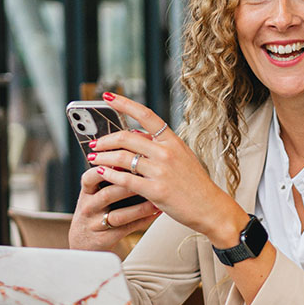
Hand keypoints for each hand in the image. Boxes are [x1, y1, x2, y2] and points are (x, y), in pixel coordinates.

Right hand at [69, 160, 162, 251]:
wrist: (84, 241)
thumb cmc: (96, 209)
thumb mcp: (96, 190)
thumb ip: (111, 172)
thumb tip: (134, 148)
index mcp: (87, 190)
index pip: (92, 176)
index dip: (109, 168)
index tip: (129, 160)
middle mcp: (89, 206)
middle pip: (108, 193)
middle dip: (129, 186)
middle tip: (148, 177)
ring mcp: (97, 223)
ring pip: (118, 214)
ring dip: (140, 205)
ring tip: (156, 197)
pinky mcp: (107, 238)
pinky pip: (127, 228)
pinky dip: (143, 219)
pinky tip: (156, 211)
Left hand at [86, 93, 246, 247]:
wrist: (210, 208)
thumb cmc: (196, 184)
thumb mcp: (182, 158)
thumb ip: (160, 147)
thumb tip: (136, 138)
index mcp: (173, 141)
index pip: (146, 115)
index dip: (124, 104)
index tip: (108, 96)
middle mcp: (167, 152)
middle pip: (127, 137)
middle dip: (105, 140)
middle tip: (94, 143)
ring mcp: (161, 171)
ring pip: (122, 158)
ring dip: (102, 157)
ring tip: (93, 159)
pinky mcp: (156, 190)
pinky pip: (125, 179)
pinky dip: (109, 175)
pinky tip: (101, 173)